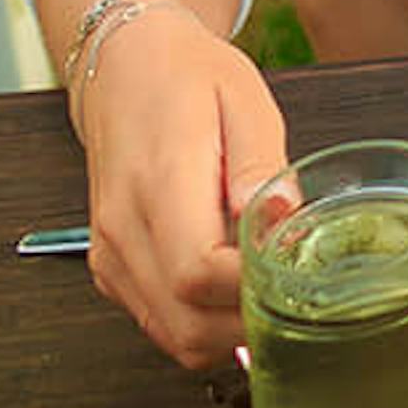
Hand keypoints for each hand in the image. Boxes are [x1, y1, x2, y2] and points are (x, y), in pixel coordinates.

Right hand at [75, 6, 291, 369]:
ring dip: (228, 332)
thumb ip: (261, 164)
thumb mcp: (244, 99)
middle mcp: (123, 231)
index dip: (252, 289)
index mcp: (158, 182)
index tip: (297, 274)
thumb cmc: (190, 78)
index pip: (198, 273)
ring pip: (172, 337)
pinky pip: (159, 323)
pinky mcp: (109, 270)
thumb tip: (278, 219)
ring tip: (270, 289)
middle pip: (186, 325)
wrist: (125, 70)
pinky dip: (202, 324)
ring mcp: (110, 257)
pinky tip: (233, 288)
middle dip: (249, 323)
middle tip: (298, 292)